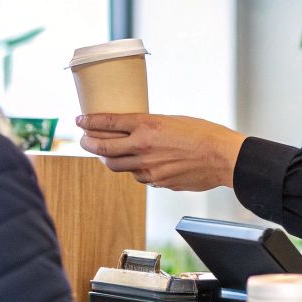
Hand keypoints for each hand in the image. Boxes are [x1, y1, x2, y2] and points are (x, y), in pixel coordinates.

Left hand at [75, 113, 248, 192]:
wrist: (222, 157)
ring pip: (116, 165)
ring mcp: (148, 168)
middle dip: (89, 142)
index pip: (107, 122)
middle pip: (103, 147)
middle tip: (84, 139)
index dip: (89, 121)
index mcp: (147, 125)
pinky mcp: (157, 181)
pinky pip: (137, 176)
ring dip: (107, 158)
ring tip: (104, 153)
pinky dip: (133, 169)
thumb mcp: (172, 120)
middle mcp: (143, 147)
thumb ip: (149, 127)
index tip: (80, 120)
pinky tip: (136, 163)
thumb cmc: (203, 133)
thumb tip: (133, 132)